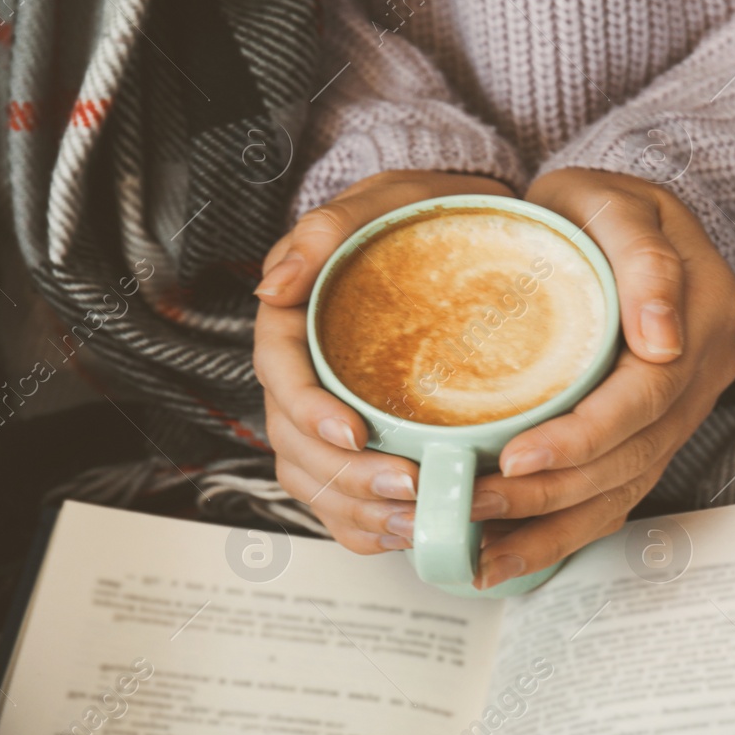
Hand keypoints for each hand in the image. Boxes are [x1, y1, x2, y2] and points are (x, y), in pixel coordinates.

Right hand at [253, 169, 516, 553]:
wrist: (462, 228)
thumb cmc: (417, 213)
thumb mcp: (376, 203)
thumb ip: (322, 232)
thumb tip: (272, 286)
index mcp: (295, 319)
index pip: (281, 375)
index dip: (310, 412)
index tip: (355, 433)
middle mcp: (305, 371)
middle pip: (294, 443)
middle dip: (346, 476)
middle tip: (408, 486)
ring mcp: (330, 410)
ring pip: (315, 480)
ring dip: (359, 509)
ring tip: (415, 520)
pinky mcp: (362, 438)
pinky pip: (343, 497)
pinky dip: (368, 524)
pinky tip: (406, 531)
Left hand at [469, 167, 734, 588]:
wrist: (611, 222)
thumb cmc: (596, 207)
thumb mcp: (612, 201)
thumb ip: (641, 255)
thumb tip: (661, 339)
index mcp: (703, 313)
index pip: (648, 394)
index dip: (585, 434)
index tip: (518, 454)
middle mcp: (702, 370)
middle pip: (635, 453)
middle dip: (553, 490)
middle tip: (476, 503)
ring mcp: (681, 408)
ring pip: (625, 487)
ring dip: (553, 526)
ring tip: (485, 553)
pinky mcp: (651, 433)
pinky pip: (615, 494)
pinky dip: (563, 531)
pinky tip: (509, 555)